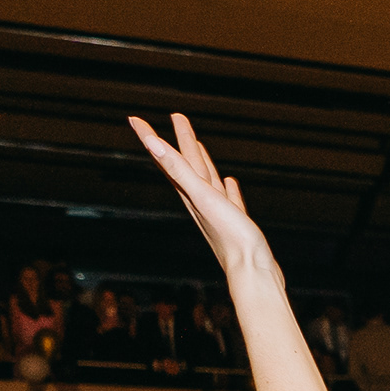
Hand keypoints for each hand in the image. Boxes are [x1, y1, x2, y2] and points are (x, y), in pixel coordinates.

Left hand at [125, 114, 282, 286]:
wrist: (253, 273)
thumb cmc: (231, 238)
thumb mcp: (202, 197)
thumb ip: (178, 169)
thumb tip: (152, 143)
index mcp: (190, 193)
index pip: (167, 158)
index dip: (151, 137)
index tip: (136, 119)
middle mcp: (200, 201)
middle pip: (187, 164)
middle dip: (181, 140)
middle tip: (177, 117)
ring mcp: (218, 212)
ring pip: (206, 179)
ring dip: (202, 161)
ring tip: (199, 146)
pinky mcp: (235, 222)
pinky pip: (228, 198)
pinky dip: (227, 188)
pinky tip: (230, 183)